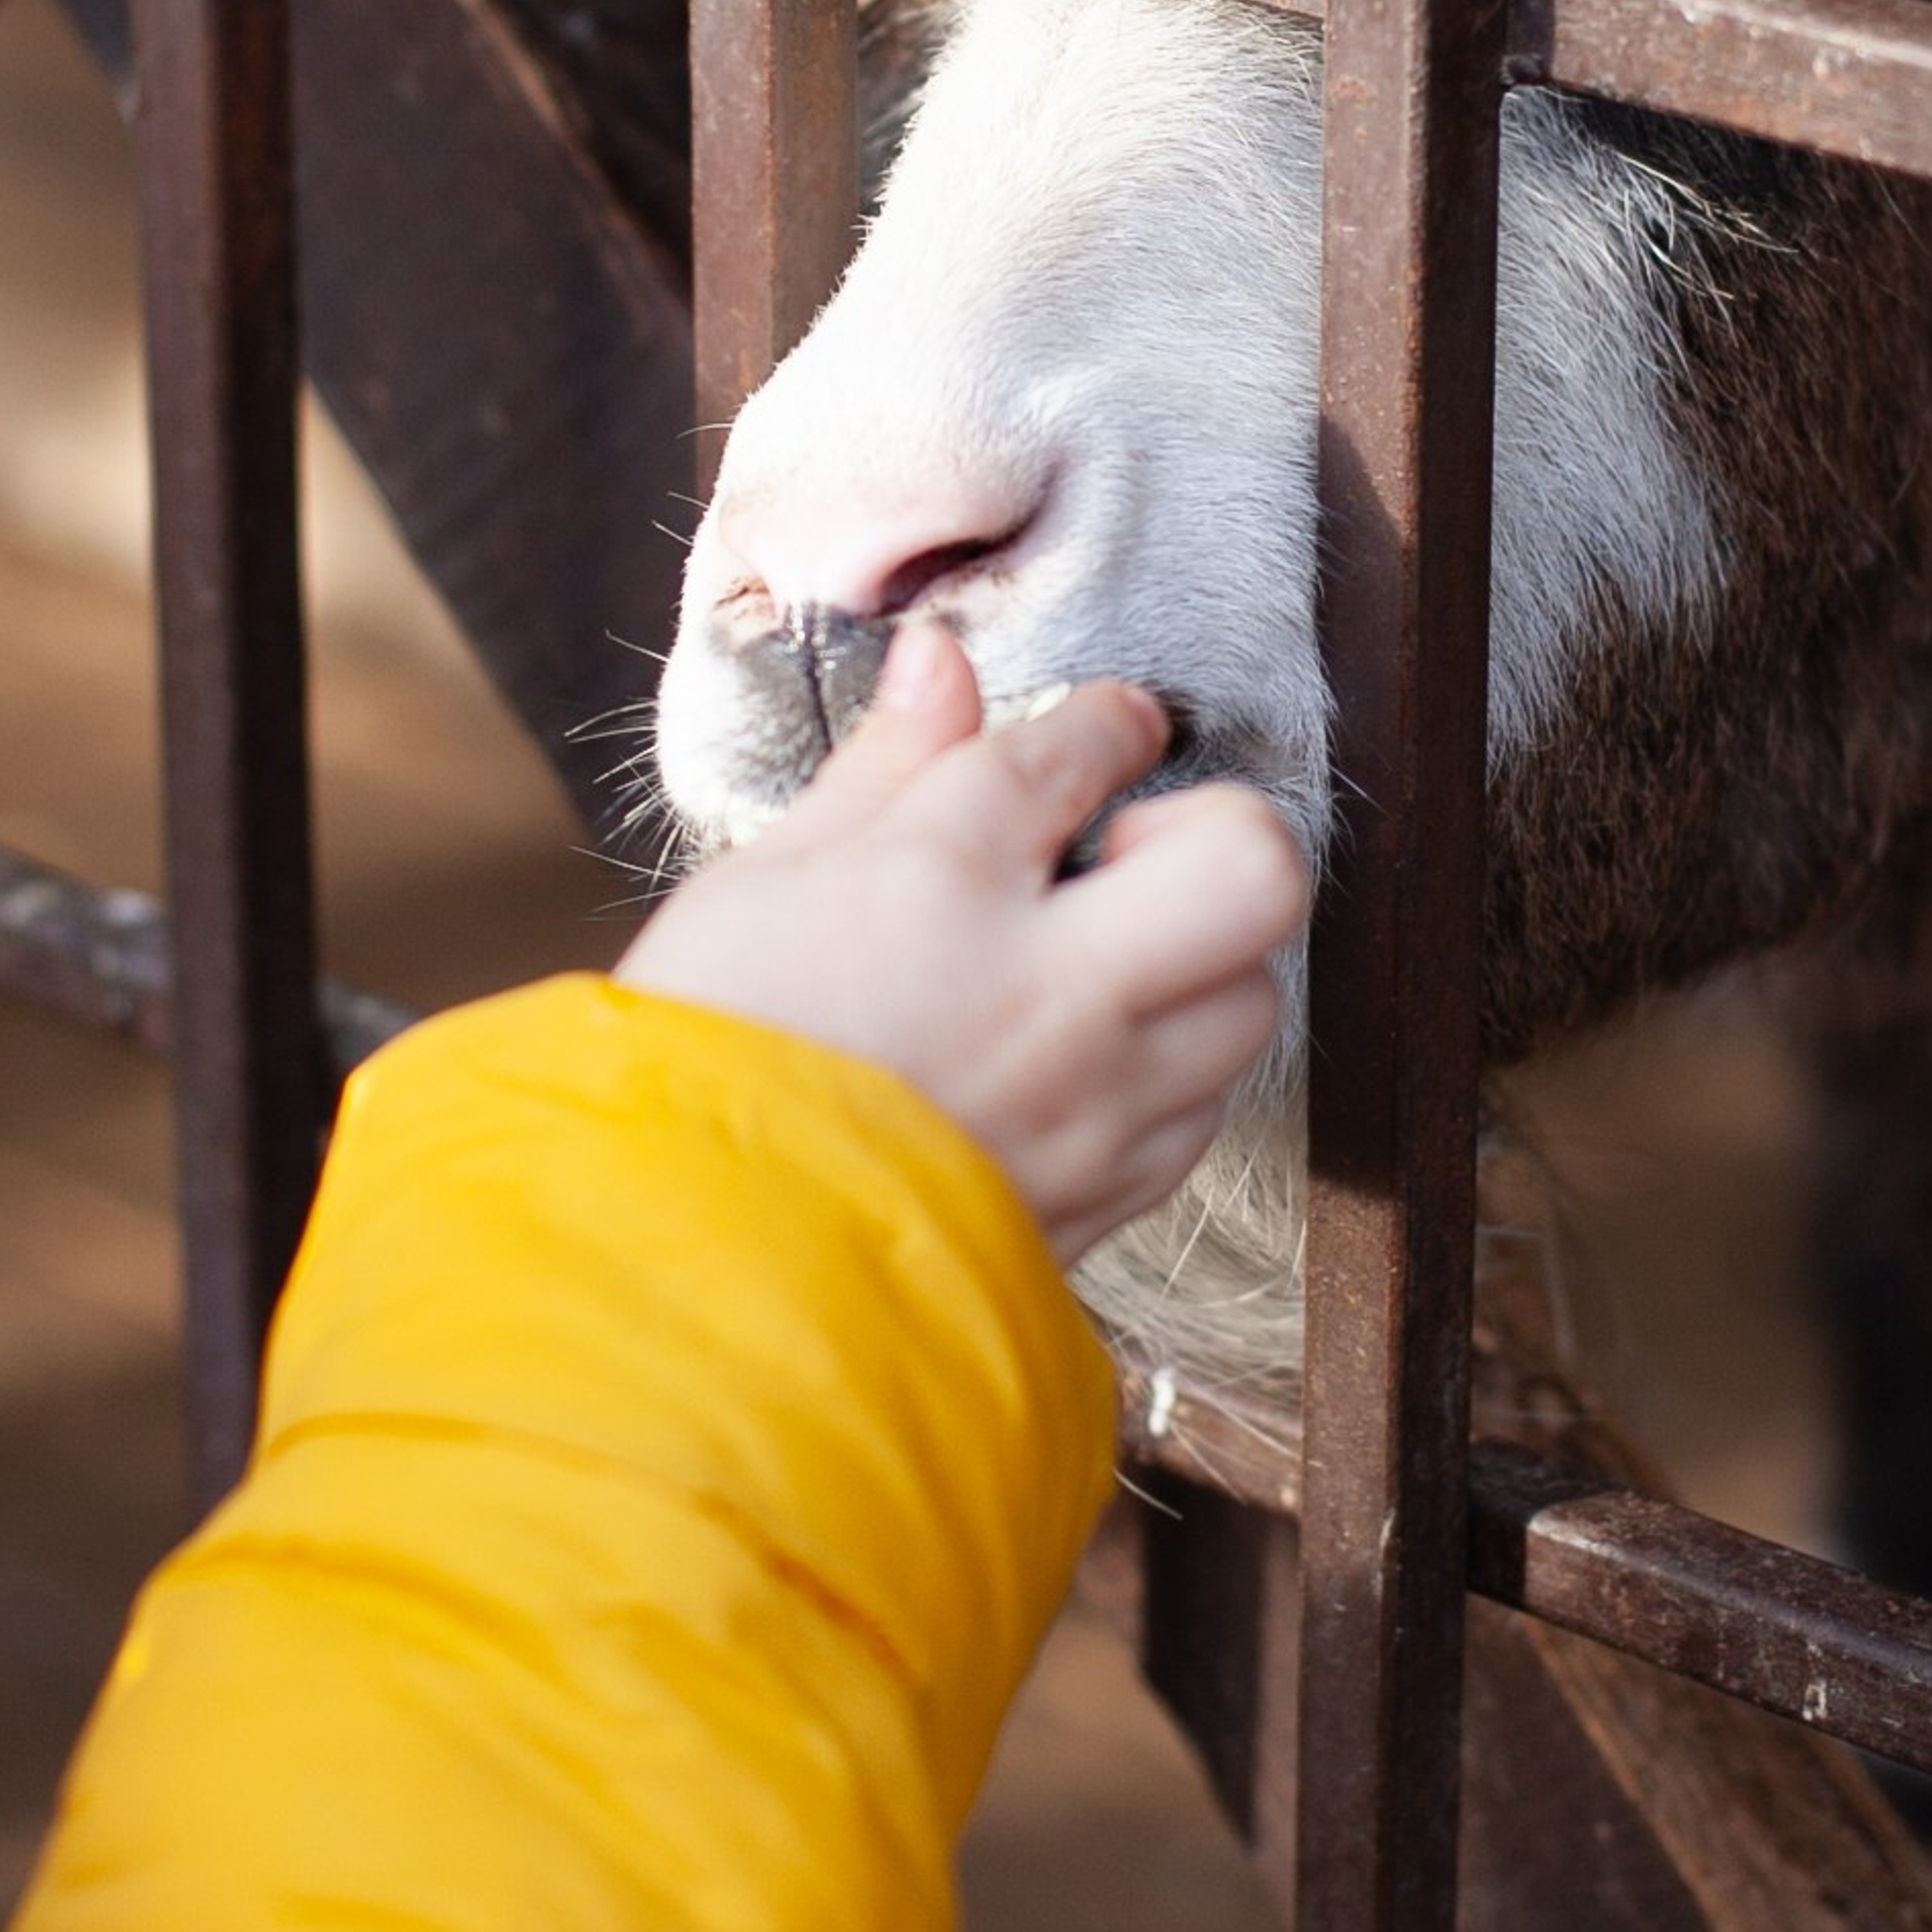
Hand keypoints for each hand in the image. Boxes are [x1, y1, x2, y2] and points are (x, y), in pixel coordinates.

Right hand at [617, 624, 1309, 1261]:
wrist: (681, 1267)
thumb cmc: (704, 1058)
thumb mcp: (764, 880)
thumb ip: (880, 768)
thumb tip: (940, 663)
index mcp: (944, 880)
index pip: (1084, 751)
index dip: (1108, 723)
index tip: (1107, 728)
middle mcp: (1048, 990)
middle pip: (1250, 872)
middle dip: (1218, 834)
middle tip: (1131, 855)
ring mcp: (1090, 1107)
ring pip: (1246, 1002)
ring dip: (1198, 963)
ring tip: (1103, 964)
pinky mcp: (1101, 1199)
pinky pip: (1195, 1114)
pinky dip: (1165, 1072)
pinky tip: (1083, 1060)